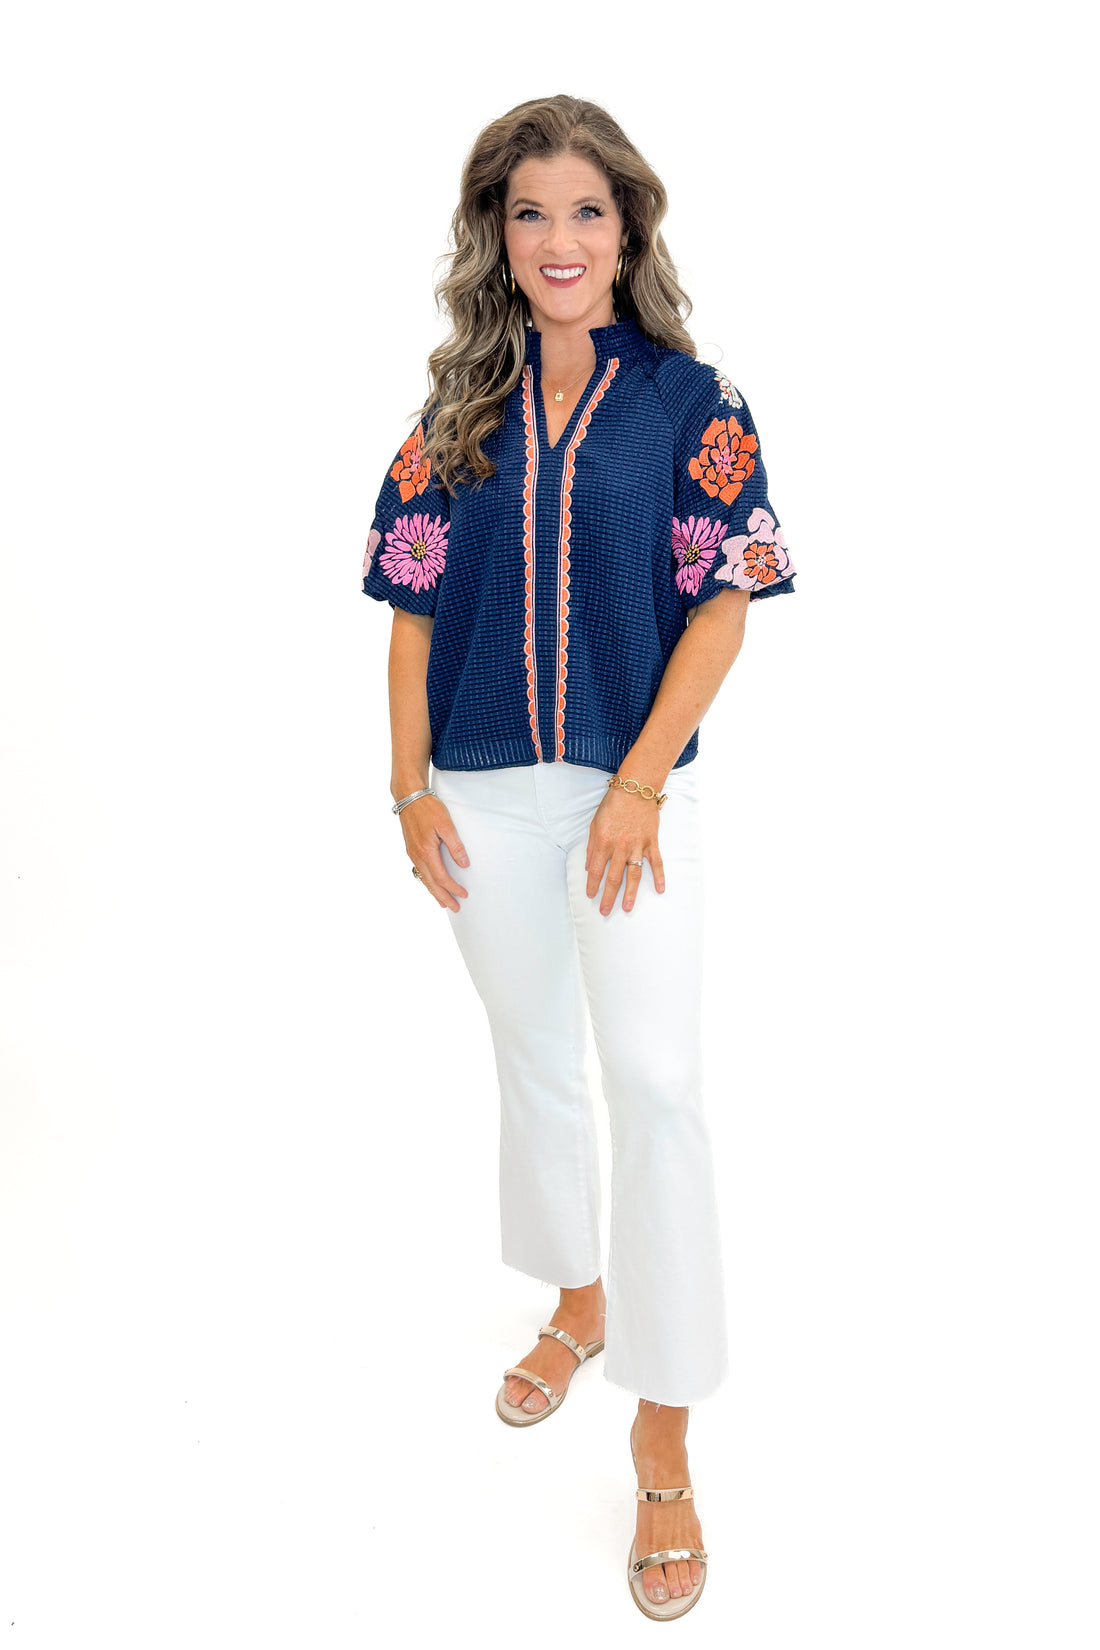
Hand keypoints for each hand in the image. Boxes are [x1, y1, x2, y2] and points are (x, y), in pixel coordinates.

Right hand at [399, 796, 469, 912]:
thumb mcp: (446, 825)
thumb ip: (455, 845)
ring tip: (443, 901)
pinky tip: (432, 883)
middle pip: (431, 883)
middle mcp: (417, 856)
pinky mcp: (411, 849)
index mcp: (426, 851)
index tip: (463, 894)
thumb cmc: (427, 808)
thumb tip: (464, 863)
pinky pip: (420, 871)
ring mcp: (412, 853)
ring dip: (434, 892)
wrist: (408, 797)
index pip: (441, 877)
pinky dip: (427, 881)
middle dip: (443, 897)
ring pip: (424, 879)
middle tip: (454, 908)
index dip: (453, 888)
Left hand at [584, 787, 665, 914]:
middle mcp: (620, 847)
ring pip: (633, 875)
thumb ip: (591, 846)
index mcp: (603, 842)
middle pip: (613, 878)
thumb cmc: (613, 804)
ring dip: (630, 894)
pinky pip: (656, 862)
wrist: (635, 788)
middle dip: (608, 897)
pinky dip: (659, 876)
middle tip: (604, 912)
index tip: (590, 896)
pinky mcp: (651, 842)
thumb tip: (588, 867)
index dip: (592, 885)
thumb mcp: (595, 823)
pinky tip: (660, 890)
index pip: (595, 870)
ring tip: (627, 908)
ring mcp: (637, 846)